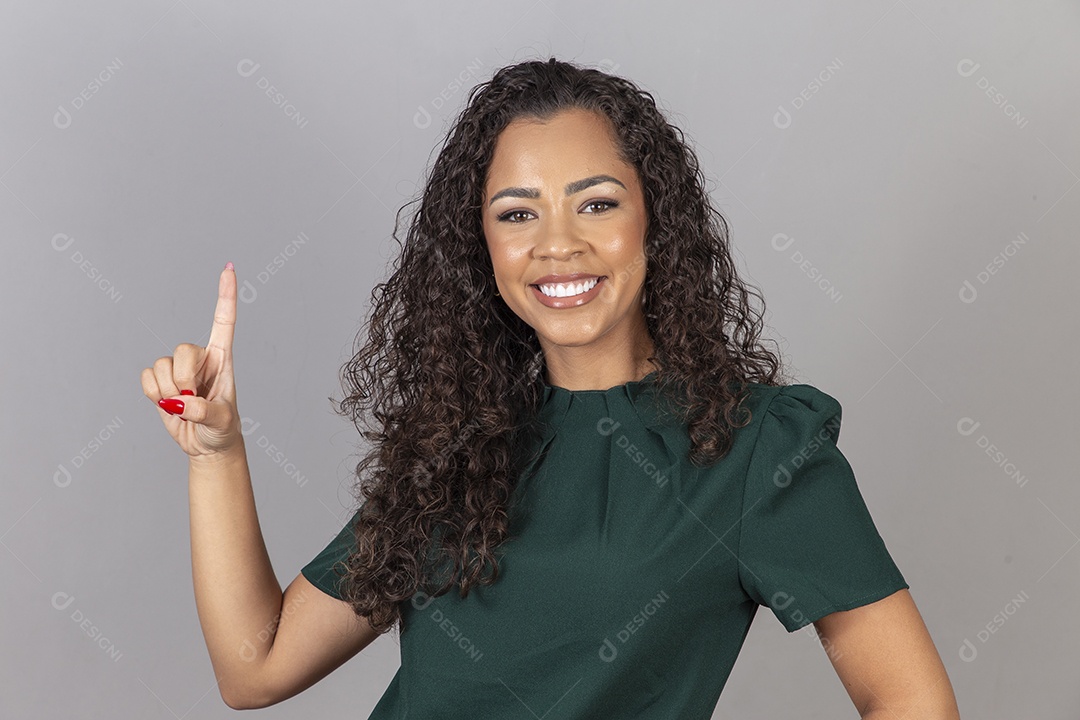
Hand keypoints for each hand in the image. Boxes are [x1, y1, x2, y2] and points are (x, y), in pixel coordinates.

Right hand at [140, 263, 242, 459]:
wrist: (207, 445)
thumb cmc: (222, 429)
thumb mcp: (222, 422)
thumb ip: (205, 411)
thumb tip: (181, 402)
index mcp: (222, 359)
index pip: (224, 321)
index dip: (226, 295)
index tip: (229, 268)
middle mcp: (200, 358)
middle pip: (182, 349)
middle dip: (183, 379)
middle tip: (192, 400)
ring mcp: (178, 369)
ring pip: (161, 365)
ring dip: (168, 392)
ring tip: (183, 406)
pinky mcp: (160, 381)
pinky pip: (146, 378)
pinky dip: (153, 395)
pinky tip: (168, 405)